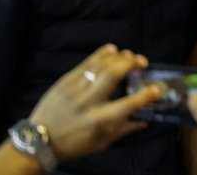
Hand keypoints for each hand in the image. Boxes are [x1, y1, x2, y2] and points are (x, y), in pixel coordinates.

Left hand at [29, 45, 160, 162]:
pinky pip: (86, 62)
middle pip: (113, 74)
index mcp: (98, 120)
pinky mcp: (64, 81)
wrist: (39, 140)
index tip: (157, 88)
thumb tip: (144, 119)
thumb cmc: (73, 144)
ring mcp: (74, 89)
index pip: (127, 105)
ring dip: (119, 57)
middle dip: (131, 63)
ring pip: (100, 65)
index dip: (145, 96)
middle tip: (142, 62)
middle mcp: (87, 102)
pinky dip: (102, 54)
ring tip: (129, 56)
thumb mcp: (100, 142)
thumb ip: (123, 129)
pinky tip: (112, 50)